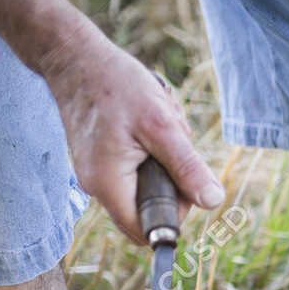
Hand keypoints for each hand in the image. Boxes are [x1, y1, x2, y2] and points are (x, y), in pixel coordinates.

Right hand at [38, 30, 223, 243]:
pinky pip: (135, 169)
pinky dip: (150, 149)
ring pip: (145, 186)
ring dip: (162, 161)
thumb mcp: (162, 125)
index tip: (184, 182)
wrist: (76, 58)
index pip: (146, 231)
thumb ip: (186, 167)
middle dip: (171, 182)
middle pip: (148, 210)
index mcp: (108, 185)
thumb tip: (212, 202)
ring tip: (157, 125)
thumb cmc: (116, 85)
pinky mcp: (100, 160)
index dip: (174, 215)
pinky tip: (146, 122)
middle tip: (171, 142)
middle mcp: (97, 187)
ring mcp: (96, 174)